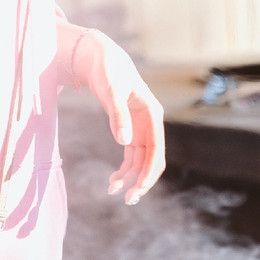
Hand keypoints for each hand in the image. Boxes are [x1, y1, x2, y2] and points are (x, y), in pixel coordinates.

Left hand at [72, 30, 164, 203]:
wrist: (102, 59)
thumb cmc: (108, 70)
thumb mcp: (111, 89)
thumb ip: (118, 114)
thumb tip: (123, 141)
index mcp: (152, 113)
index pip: (156, 150)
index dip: (149, 172)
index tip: (138, 189)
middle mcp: (150, 123)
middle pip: (151, 160)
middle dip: (141, 181)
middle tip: (127, 200)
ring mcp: (141, 128)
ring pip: (140, 161)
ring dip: (130, 178)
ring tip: (113, 191)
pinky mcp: (130, 130)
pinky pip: (131, 156)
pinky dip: (124, 169)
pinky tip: (113, 181)